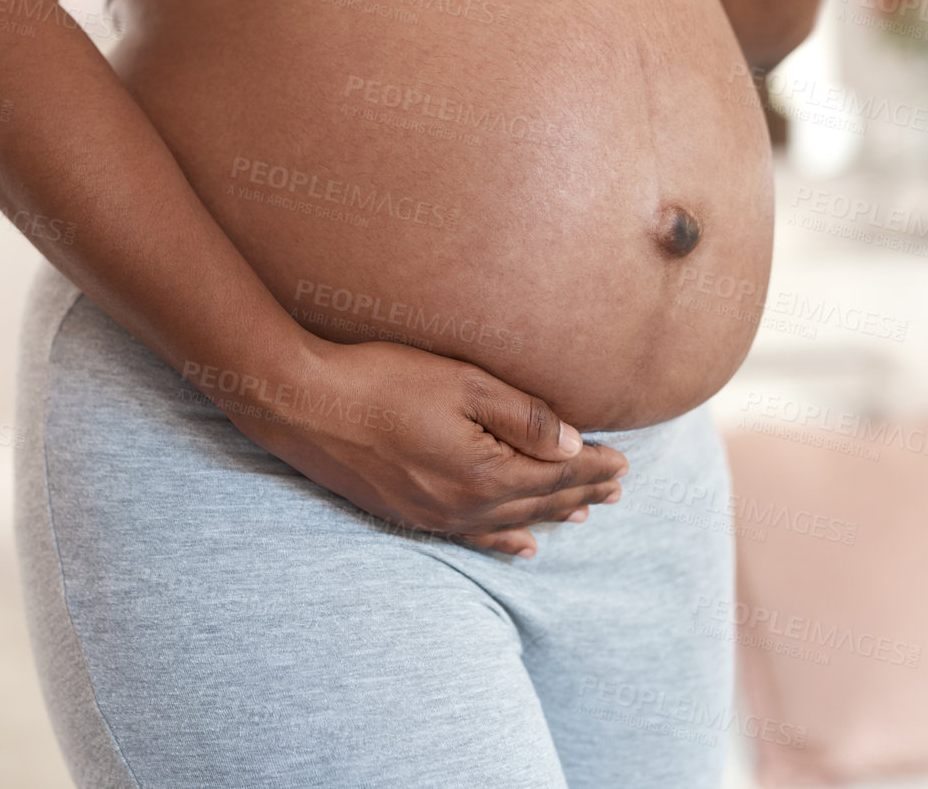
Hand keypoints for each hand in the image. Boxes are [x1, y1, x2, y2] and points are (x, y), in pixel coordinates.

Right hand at [209, 337, 627, 557]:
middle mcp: (464, 506)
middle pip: (539, 502)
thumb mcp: (462, 382)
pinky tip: (524, 548)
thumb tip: (574, 445)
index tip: (624, 463)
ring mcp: (434, 516)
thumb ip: (523, 416)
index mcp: (484, 472)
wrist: (302, 402)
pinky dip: (506, 542)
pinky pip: (472, 538)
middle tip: (618, 489)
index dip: (594, 468)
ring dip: (551, 516)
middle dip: (582, 493)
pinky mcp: (409, 515)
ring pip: (511, 524)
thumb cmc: (382, 380)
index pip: (557, 474)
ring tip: (586, 514)